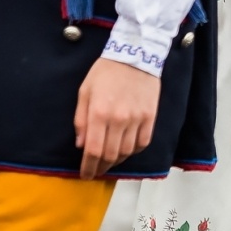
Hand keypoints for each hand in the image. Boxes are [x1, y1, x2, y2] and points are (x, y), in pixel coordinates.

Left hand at [75, 58, 160, 178]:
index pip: (93, 151)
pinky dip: (133, 151)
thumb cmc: (106, 72)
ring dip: (116, 161)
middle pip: (110, 156)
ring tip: (109, 161)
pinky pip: (143, 143)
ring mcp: (137, 119)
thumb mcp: (85, 91)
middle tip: (96, 170)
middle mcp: (119, 119)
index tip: (85, 175)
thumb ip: (81, 119)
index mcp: (99, 113)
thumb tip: (81, 144)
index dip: (88, 167)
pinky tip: (126, 149)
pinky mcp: (150, 117)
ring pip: (126, 152)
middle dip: (101, 168)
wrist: (135, 55)